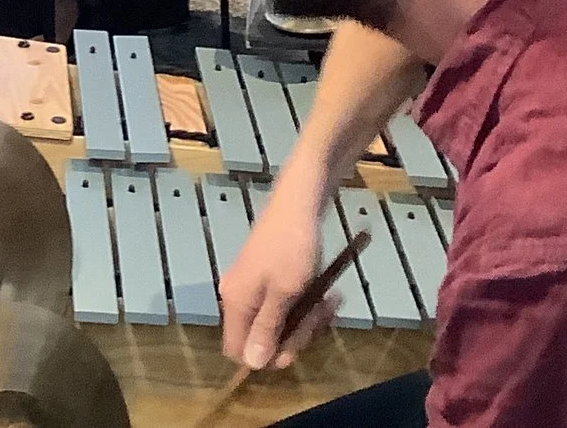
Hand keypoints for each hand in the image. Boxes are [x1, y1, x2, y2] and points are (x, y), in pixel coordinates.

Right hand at [219, 181, 329, 370]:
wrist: (299, 203)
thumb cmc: (292, 247)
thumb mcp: (284, 292)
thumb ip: (268, 328)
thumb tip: (252, 364)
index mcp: (236, 302)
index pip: (237, 351)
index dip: (266, 357)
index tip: (295, 346)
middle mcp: (238, 296)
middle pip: (261, 339)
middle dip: (295, 335)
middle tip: (320, 317)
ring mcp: (252, 285)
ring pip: (277, 323)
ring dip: (307, 320)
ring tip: (330, 300)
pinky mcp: (267, 276)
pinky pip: (283, 305)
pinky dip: (305, 304)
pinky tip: (326, 294)